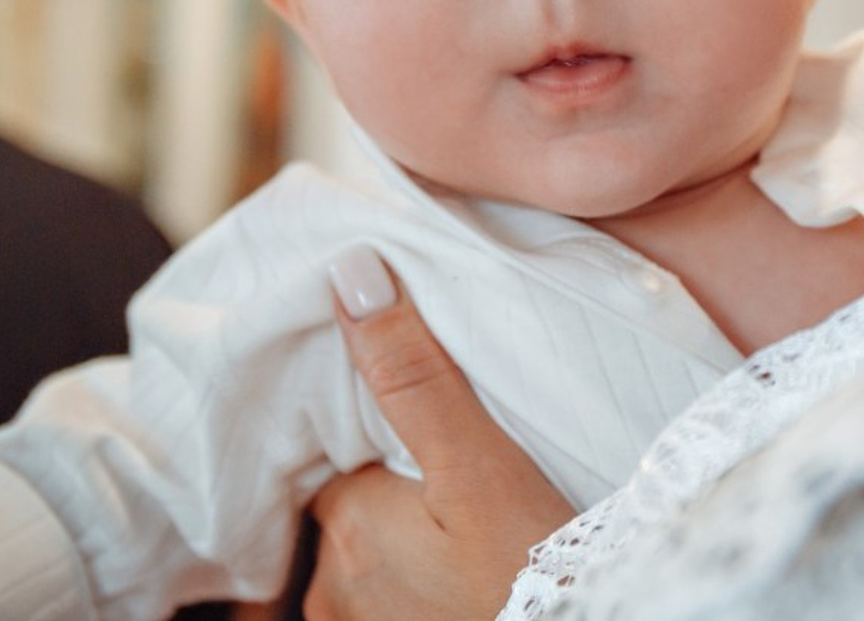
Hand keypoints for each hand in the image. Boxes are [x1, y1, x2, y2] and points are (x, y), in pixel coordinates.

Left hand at [303, 248, 575, 620]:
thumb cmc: (533, 574)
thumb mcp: (479, 466)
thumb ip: (412, 374)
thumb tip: (351, 274)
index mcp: (345, 524)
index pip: (340, 443)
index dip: (380, 417)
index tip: (425, 406)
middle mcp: (331, 587)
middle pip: (357, 496)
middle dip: (397, 476)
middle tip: (460, 464)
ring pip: (376, 548)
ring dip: (409, 528)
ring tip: (469, 514)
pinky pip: (393, 590)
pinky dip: (420, 571)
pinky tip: (467, 560)